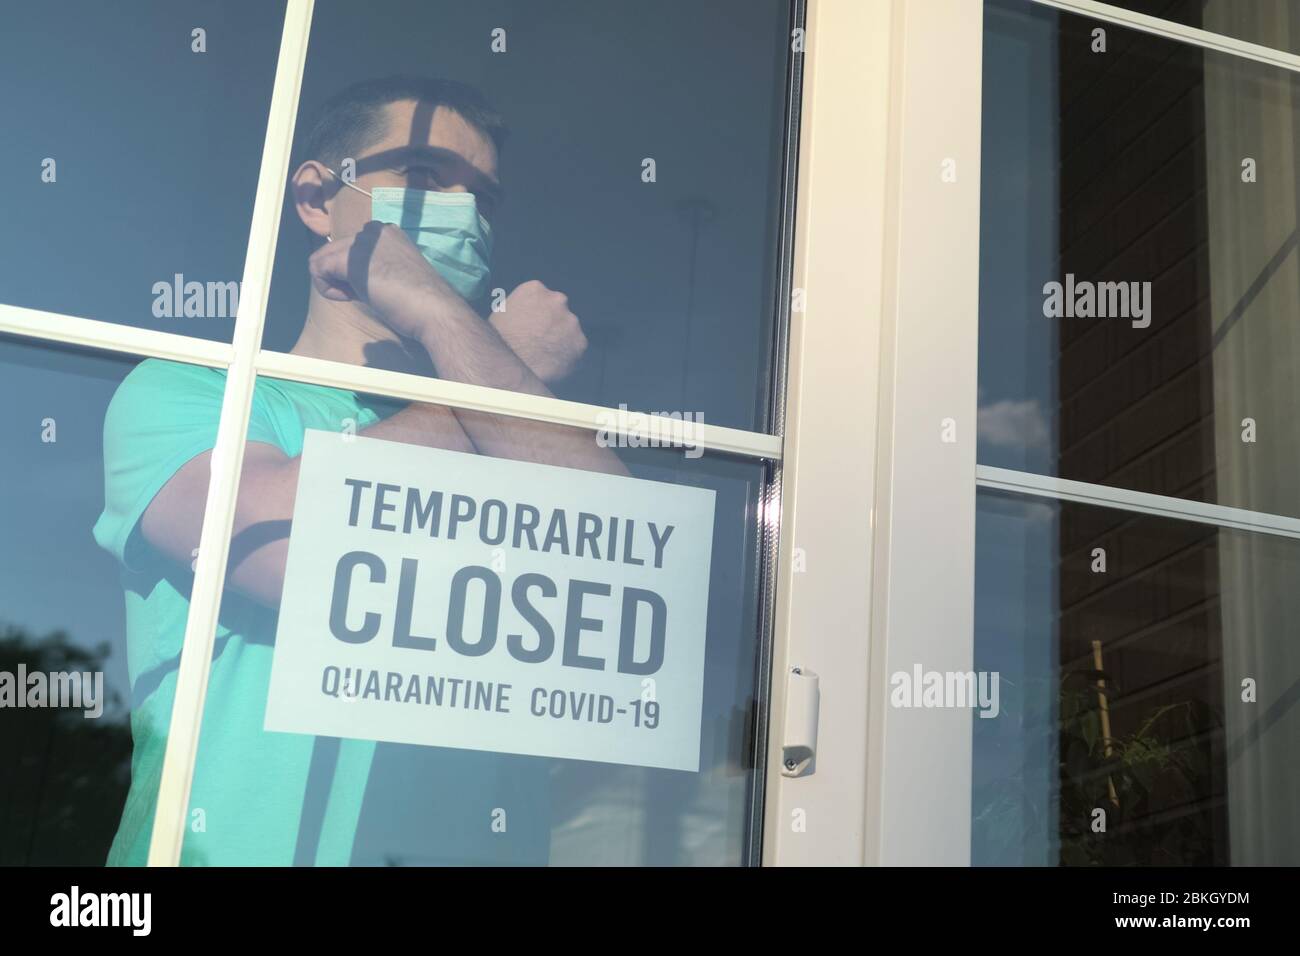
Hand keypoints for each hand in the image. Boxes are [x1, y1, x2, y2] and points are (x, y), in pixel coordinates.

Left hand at [308, 220, 463, 340]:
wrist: (434, 310)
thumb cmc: (420, 302)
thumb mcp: (394, 275)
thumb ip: (372, 268)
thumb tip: (347, 277)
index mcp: (388, 233)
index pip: (353, 247)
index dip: (355, 272)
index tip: (373, 290)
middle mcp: (374, 230)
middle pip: (335, 250)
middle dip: (341, 276)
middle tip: (362, 295)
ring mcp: (362, 241)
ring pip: (322, 257)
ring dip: (332, 281)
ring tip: (355, 297)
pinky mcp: (351, 258)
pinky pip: (317, 267)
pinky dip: (326, 287)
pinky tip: (348, 298)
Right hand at [490, 280, 587, 382]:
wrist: (509, 366)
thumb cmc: (499, 341)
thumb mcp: (503, 313)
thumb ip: (522, 308)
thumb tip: (528, 314)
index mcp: (535, 289)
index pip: (543, 297)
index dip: (538, 313)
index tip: (533, 324)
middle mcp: (557, 300)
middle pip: (559, 311)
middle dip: (553, 323)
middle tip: (541, 340)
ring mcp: (571, 321)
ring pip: (569, 330)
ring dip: (561, 339)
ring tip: (545, 355)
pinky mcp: (580, 342)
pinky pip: (576, 349)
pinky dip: (568, 356)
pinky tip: (553, 363)